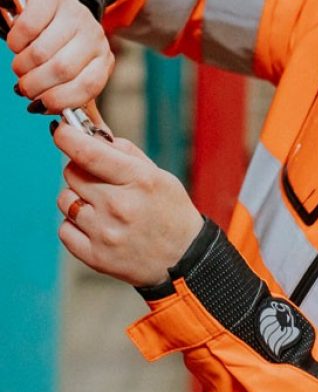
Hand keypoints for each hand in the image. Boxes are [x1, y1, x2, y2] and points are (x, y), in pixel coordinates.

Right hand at [7, 0, 114, 112]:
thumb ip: (77, 98)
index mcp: (102, 58)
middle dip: (35, 85)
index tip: (41, 105)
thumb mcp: (76, 71)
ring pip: (41, 52)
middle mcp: (94, 35)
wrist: (54, 5)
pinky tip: (18, 44)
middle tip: (24, 87)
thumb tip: (81, 130)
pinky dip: (15, 42)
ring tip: (20, 67)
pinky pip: (27, 28)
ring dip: (22, 66)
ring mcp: (74, 14)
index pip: (87, 86)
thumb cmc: (63, 46)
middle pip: (61, 70)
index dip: (59, 100)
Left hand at [51, 121, 203, 286]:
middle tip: (98, 179)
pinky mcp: (95, 256)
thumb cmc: (170, 212)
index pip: (89, 153)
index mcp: (138, 180)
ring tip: (99, 206)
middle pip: (72, 173)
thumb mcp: (159, 175)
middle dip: (80, 170)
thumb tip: (92, 134)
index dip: (68, 137)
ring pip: (65, 200)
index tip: (61, 131)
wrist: (182, 259)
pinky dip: (75, 225)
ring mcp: (105, 233)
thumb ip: (125, 153)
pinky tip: (96, 226)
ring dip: (76, 198)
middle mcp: (119, 205)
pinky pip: (64, 229)